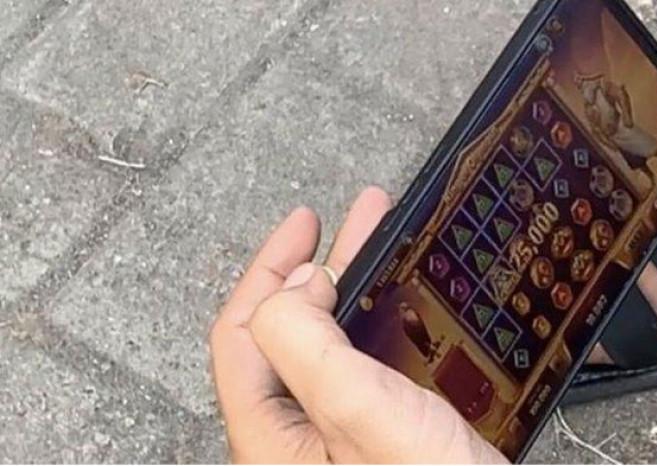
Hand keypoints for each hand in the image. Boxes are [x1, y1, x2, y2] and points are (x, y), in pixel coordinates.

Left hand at [210, 187, 507, 463]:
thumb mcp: (360, 414)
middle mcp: (295, 439)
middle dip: (314, 268)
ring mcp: (336, 440)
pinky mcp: (374, 438)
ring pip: (326, 343)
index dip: (271, 270)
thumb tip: (293, 286)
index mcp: (271, 438)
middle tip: (341, 223)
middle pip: (283, 333)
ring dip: (349, 288)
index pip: (244, 334)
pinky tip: (399, 302)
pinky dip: (375, 322)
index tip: (307, 225)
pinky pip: (358, 365)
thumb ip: (305, 344)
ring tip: (379, 242)